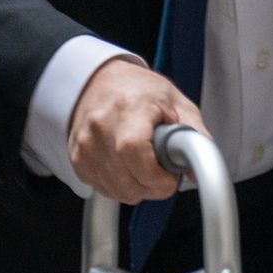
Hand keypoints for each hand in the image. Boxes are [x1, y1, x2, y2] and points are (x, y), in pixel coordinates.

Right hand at [67, 58, 207, 203]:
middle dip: (154, 186)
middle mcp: (100, 125)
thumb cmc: (140, 90)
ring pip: (117, 192)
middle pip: (128, 182)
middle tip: (163, 170)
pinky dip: (120, 185)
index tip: (170, 176)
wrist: (101, 80)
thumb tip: (196, 172)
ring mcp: (85, 143)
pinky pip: (104, 190)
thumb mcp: (177, 103)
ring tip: (145, 164)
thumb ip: (195, 136)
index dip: (157, 176)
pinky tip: (126, 166)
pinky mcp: (76, 158)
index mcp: (129, 107)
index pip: (134, 152)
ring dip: (138, 188)